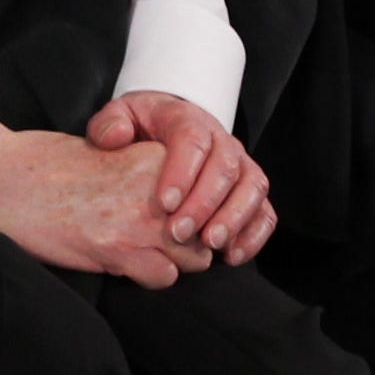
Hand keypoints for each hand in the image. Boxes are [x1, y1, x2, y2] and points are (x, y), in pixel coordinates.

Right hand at [0, 124, 198, 285]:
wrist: (3, 177)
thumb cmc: (50, 166)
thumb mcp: (112, 154)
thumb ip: (148, 176)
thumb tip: (179, 205)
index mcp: (156, 158)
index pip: (209, 193)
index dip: (196, 211)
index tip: (179, 217)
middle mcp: (157, 189)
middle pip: (209, 227)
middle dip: (193, 240)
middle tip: (164, 241)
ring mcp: (140, 221)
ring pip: (196, 257)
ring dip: (176, 261)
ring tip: (146, 254)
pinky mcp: (117, 251)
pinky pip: (165, 278)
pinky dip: (152, 277)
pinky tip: (127, 265)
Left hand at [83, 89, 273, 264]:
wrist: (168, 129)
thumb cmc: (142, 129)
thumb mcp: (121, 118)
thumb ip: (108, 124)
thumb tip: (115, 136)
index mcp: (189, 120)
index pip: (193, 140)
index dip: (182, 172)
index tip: (163, 204)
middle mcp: (222, 141)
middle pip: (226, 167)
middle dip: (205, 203)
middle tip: (178, 233)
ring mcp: (242, 166)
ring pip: (253, 187)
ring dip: (234, 218)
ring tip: (210, 244)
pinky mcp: (251, 192)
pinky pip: (265, 212)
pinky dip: (254, 235)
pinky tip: (232, 256)